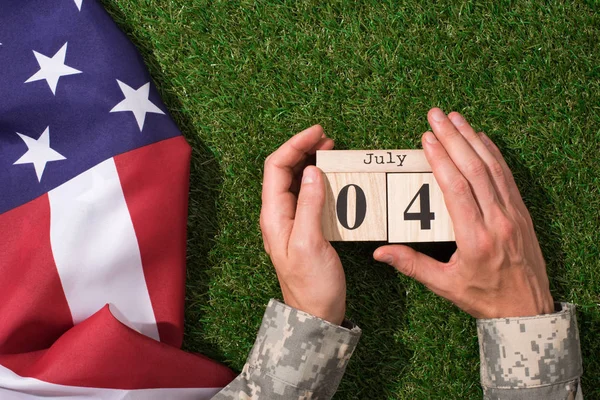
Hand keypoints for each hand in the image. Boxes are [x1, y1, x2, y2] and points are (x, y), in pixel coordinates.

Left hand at [260, 125, 345, 324]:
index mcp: (273, 215)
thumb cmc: (312, 284)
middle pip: (284, 170)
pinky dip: (319, 180)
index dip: (294, 145)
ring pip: (296, 180)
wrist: (316, 313)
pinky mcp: (304, 227)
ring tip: (331, 151)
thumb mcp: (310, 242)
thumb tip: (313, 171)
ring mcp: (291, 220)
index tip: (318, 132)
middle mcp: (278, 214)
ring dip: (310, 162)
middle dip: (303, 149)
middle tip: (328, 139)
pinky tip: (332, 177)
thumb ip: (310, 205)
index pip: (275, 167)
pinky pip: (308, 195)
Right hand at [374, 108, 553, 318]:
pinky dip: (494, 153)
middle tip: (437, 115)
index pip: (457, 189)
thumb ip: (412, 264)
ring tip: (456, 118)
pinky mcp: (521, 212)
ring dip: (473, 139)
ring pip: (493, 167)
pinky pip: (507, 175)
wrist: (527, 310)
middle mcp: (497, 220)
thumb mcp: (445, 285)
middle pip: (475, 170)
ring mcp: (513, 214)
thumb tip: (380, 253)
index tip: (427, 139)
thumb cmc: (485, 298)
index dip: (441, 160)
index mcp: (475, 238)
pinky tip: (482, 138)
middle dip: (454, 138)